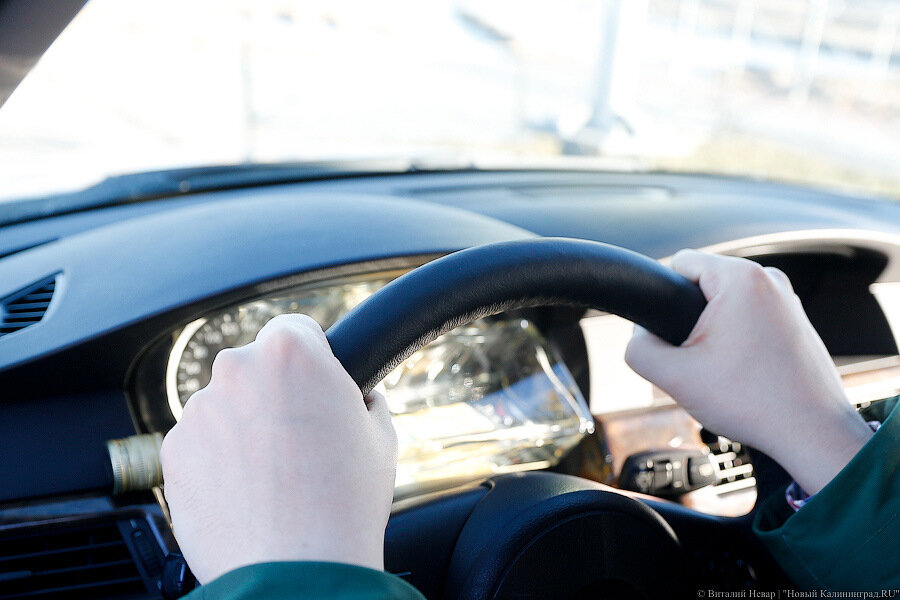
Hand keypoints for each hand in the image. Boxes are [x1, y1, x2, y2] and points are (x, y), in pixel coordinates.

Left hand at [160, 314, 397, 583]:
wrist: (297, 568)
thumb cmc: (345, 503)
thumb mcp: (380, 435)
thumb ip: (361, 398)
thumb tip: (356, 396)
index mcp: (291, 351)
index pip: (295, 329)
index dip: (311, 360)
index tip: (315, 386)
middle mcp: (236, 369)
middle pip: (255, 367)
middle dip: (273, 394)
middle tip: (299, 439)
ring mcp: (199, 410)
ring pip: (225, 407)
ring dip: (243, 428)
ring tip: (273, 476)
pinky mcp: (173, 452)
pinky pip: (200, 444)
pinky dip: (217, 461)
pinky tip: (246, 493)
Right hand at [625, 250, 872, 493]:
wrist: (811, 433)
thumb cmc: (754, 403)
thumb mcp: (673, 377)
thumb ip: (638, 348)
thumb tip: (639, 336)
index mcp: (741, 278)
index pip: (679, 263)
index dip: (664, 299)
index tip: (675, 335)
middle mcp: (769, 279)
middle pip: (702, 284)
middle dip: (691, 320)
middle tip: (700, 360)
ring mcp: (787, 299)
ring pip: (725, 304)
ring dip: (714, 332)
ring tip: (724, 370)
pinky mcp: (795, 320)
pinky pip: (749, 318)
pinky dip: (738, 340)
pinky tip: (744, 373)